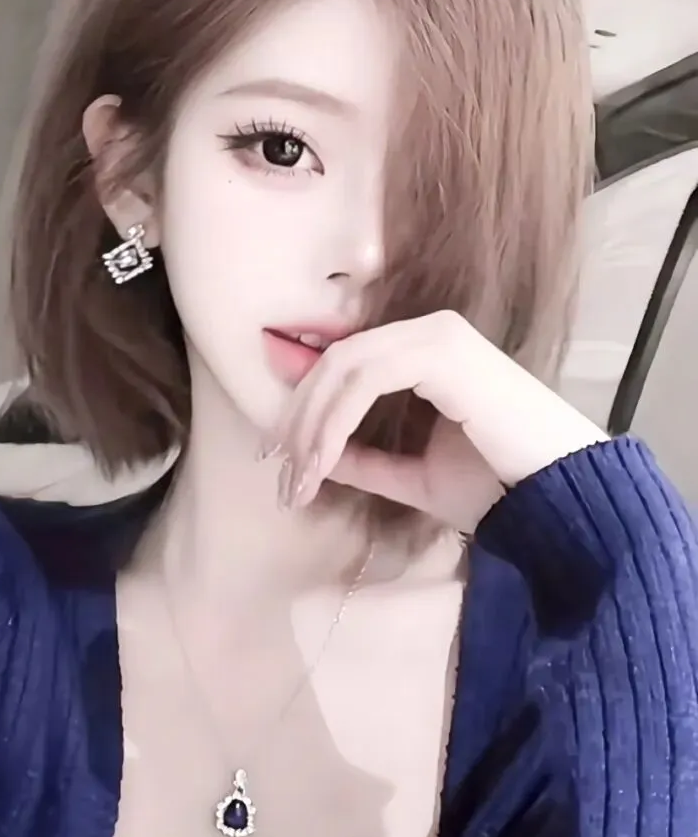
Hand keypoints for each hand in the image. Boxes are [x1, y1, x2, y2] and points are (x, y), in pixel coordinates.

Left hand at [266, 310, 607, 531]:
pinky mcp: (443, 353)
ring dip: (309, 429)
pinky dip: (333, 424)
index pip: (343, 368)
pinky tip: (322, 466)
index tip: (279, 461)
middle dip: (296, 423)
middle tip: (281, 478)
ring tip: (298, 482)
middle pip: (333, 365)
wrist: (557, 503)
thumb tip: (315, 456)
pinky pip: (365, 380)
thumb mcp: (410, 475)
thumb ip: (363, 458)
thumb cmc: (497, 488)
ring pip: (341, 369)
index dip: (302, 411)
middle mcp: (429, 333)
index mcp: (423, 354)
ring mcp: (437, 336)